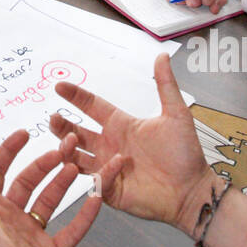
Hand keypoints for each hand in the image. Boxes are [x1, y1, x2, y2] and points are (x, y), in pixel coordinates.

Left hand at [0, 129, 119, 246]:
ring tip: (77, 165)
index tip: (25, 133)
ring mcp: (33, 234)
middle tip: (63, 147)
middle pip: (30, 182)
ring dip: (64, 182)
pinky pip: (72, 229)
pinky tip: (96, 197)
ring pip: (52, 201)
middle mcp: (12, 217)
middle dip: (45, 163)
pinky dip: (84, 215)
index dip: (10, 151)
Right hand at [50, 54, 213, 236]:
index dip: (75, 96)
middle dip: (62, 126)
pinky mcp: (112, 190)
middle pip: (76, 133)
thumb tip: (162, 56)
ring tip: (70, 141)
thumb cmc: (185, 154)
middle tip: (54, 118)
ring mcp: (109, 168)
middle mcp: (110, 146)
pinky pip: (98, 180)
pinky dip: (103, 171)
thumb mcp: (176, 114)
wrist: (193, 189)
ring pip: (76, 158)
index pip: (92, 107)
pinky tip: (116, 162)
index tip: (59, 87)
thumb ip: (165, 85)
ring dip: (69, 149)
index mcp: (121, 126)